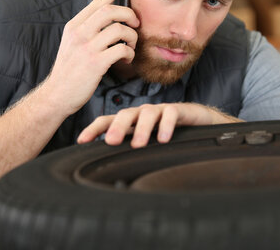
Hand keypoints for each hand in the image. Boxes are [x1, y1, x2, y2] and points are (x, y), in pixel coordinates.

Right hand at [42, 0, 138, 116]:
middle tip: (135, 24)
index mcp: (74, 26)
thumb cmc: (70, 71)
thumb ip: (87, 30)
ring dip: (132, 37)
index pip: (97, 2)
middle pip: (110, 11)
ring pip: (119, 29)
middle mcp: (79, 34)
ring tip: (131, 46)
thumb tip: (111, 19)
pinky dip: (129, 53)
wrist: (56, 95)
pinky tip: (126, 59)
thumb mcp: (73, 44)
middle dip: (129, 14)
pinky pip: (121, 50)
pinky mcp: (95, 64)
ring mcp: (86, 48)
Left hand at [77, 103, 242, 147]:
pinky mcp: (179, 110)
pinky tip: (164, 138)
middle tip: (111, 142)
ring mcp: (160, 110)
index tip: (81, 141)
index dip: (94, 129)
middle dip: (117, 127)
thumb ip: (130, 149)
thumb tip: (107, 169)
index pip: (108, 121)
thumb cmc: (169, 133)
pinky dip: (166, 125)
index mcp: (132, 121)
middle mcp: (143, 114)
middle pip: (126, 114)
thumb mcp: (147, 142)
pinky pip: (170, 113)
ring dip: (141, 129)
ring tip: (138, 144)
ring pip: (147, 114)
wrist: (198, 121)